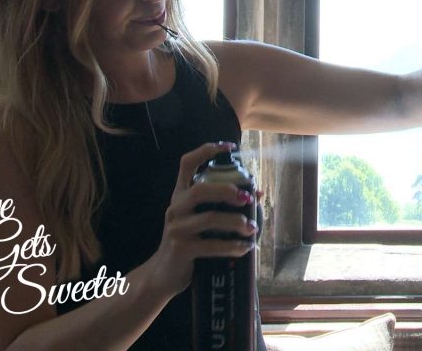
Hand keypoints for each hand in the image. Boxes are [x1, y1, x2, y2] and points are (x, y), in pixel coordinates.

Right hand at [147, 142, 259, 297]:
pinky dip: (233, 246)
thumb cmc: (188, 241)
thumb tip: (257, 193)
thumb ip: (222, 205)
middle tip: (248, 199)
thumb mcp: (201, 220)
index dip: (206, 151)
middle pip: (201, 189)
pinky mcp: (182, 249)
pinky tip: (245, 247)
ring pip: (210, 219)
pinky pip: (212, 245)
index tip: (229, 147)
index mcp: (180, 196)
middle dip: (228, 191)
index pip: (186, 164)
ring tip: (252, 228)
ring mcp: (177, 229)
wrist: (163, 274)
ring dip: (236, 222)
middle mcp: (176, 208)